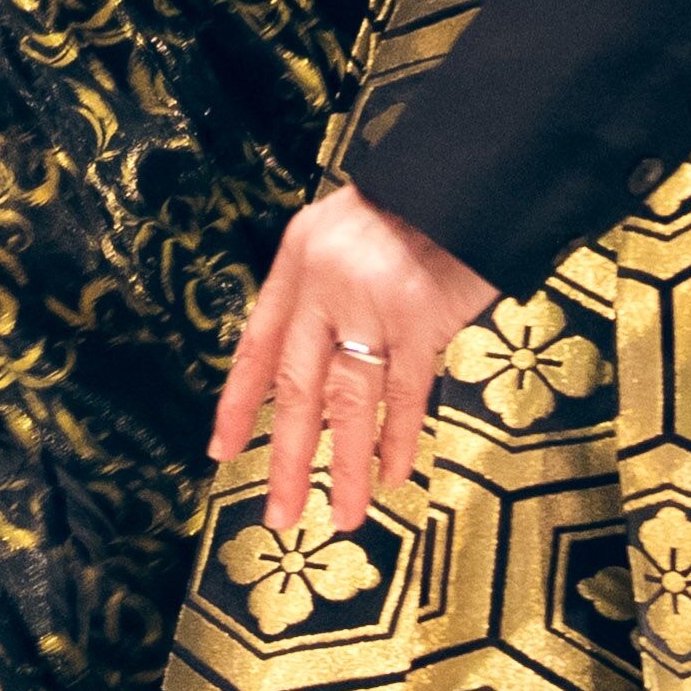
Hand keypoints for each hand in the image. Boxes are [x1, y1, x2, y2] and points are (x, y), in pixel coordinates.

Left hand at [214, 185, 504, 539]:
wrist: (468, 172)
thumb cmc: (415, 204)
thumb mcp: (344, 232)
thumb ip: (325, 291)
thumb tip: (316, 367)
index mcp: (297, 262)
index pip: (257, 345)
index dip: (238, 403)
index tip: (222, 451)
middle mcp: (323, 285)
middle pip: (296, 388)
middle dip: (286, 459)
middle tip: (277, 515)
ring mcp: (371, 303)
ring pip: (348, 402)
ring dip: (346, 467)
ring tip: (343, 518)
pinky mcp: (421, 317)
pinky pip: (405, 393)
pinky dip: (397, 438)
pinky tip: (391, 476)